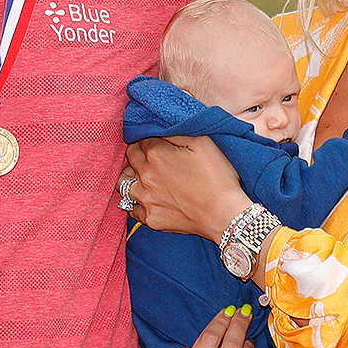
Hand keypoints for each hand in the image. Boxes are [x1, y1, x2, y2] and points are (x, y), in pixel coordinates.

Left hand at [126, 136, 250, 242]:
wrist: (225, 214)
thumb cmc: (218, 177)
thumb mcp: (202, 142)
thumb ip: (176, 131)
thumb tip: (159, 128)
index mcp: (156, 154)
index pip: (141, 138)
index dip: (150, 138)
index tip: (159, 142)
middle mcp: (145, 176)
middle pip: (130, 157)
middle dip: (138, 153)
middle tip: (153, 157)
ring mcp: (145, 199)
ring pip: (123, 182)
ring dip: (130, 176)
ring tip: (144, 177)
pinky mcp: (150, 219)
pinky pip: (131, 208)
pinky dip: (136, 202)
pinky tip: (148, 198)